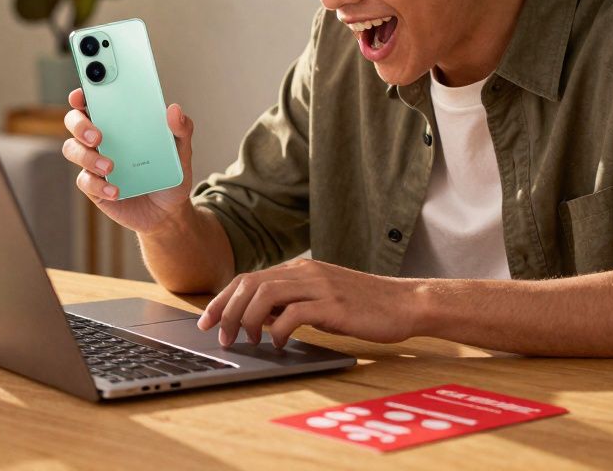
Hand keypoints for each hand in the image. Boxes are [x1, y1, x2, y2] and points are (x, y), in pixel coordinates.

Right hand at [59, 87, 195, 234]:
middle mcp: (100, 137)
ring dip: (87, 157)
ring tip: (110, 167)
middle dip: (80, 125)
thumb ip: (181, 129)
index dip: (83, 94)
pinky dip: (99, 186)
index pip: (94, 100)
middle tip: (98, 136)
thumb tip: (174, 109)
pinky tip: (116, 190)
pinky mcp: (94, 187)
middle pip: (74, 121)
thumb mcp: (181, 150)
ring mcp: (94, 162)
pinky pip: (85, 181)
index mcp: (118, 121)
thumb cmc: (169, 172)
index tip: (82, 95)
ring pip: (73, 150)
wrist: (168, 210)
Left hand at [196, 258, 415, 347]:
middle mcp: (305, 272)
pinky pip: (293, 314)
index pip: (249, 278)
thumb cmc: (364, 306)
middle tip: (218, 335)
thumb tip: (258, 320)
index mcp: (300, 269)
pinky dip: (278, 331)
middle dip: (227, 310)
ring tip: (247, 341)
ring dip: (247, 320)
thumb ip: (292, 304)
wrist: (405, 303)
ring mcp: (319, 286)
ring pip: (265, 294)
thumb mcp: (322, 300)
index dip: (223, 299)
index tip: (207, 320)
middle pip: (250, 283)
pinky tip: (278, 344)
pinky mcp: (333, 305)